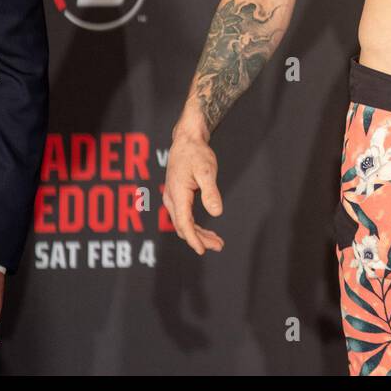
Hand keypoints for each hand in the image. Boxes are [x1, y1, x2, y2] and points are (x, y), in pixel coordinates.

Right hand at [163, 123, 224, 254]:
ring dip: (198, 235)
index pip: (184, 223)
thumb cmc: (196, 153)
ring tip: (217, 242)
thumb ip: (210, 191)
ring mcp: (172, 198)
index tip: (202, 250)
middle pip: (183, 227)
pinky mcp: (177, 196)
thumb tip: (217, 212)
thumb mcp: (206, 170)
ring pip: (183, 224)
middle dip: (199, 239)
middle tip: (219, 246)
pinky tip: (206, 231)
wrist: (186, 139)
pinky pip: (184, 217)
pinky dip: (195, 226)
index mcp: (177, 194)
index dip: (193, 239)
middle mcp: (171, 199)